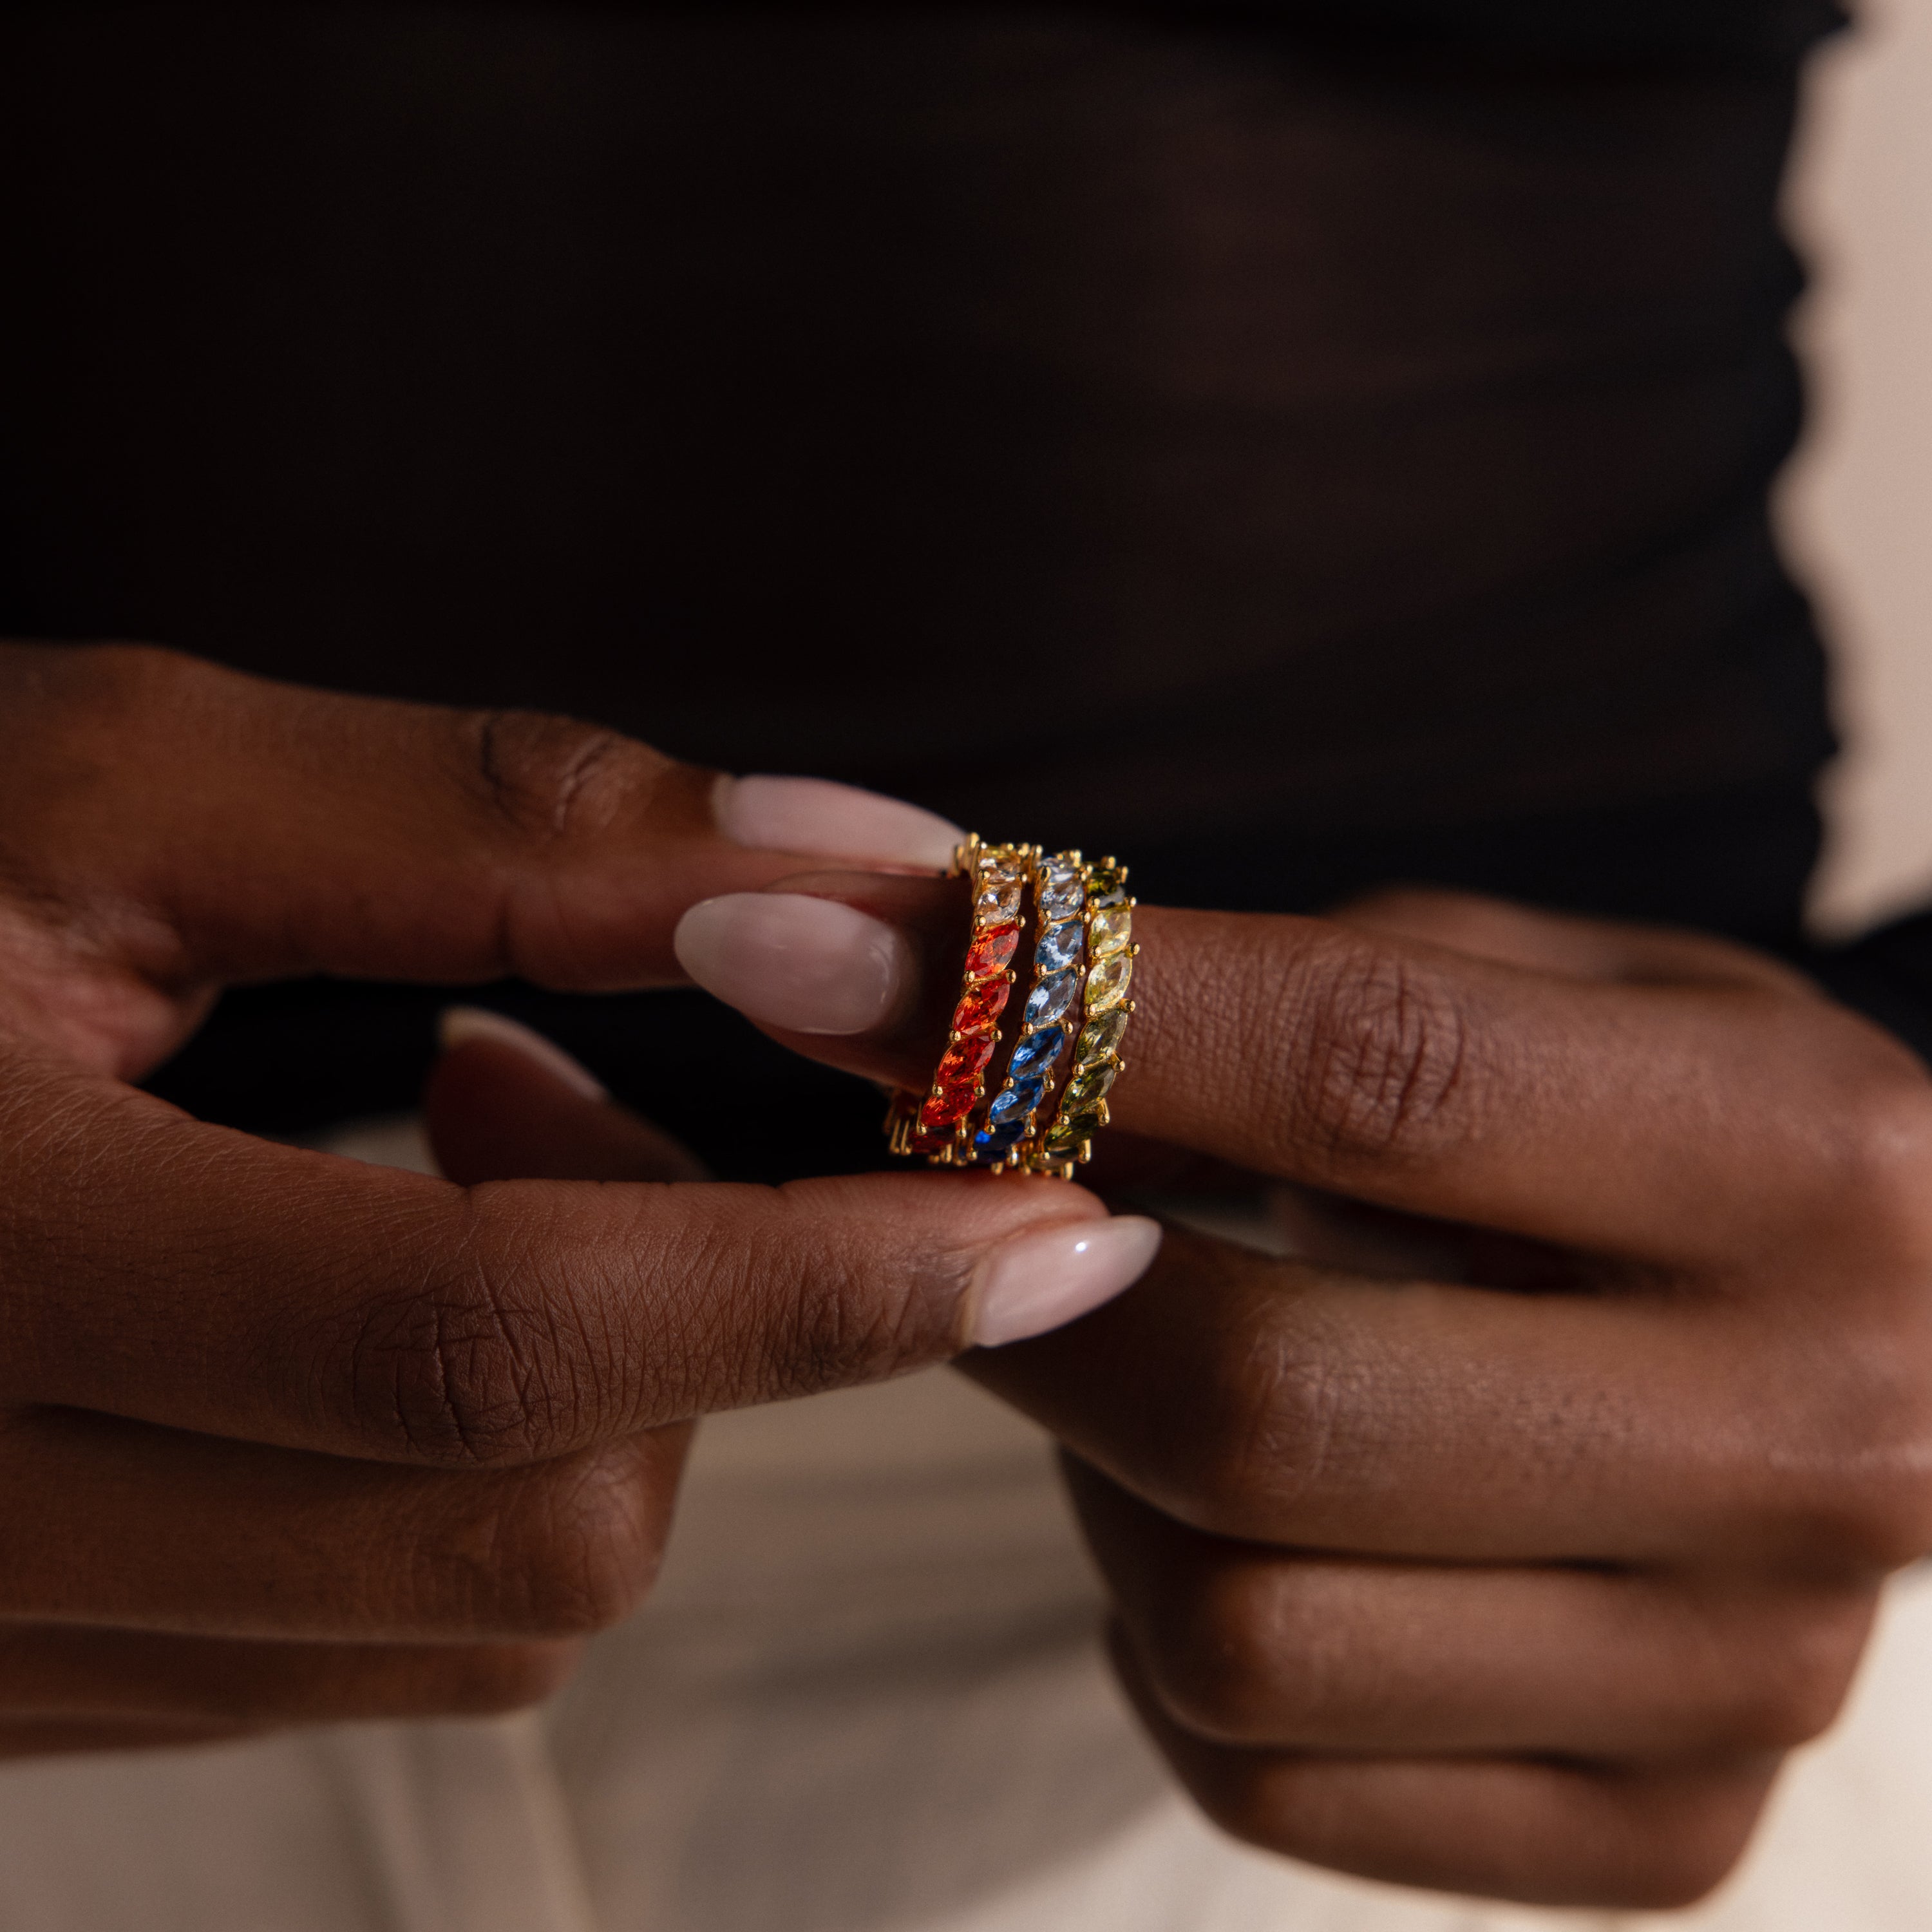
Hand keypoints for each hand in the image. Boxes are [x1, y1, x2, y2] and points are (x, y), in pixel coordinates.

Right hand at [0, 644, 1157, 1754]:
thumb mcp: (118, 782)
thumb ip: (495, 826)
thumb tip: (859, 863)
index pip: (482, 1343)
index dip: (812, 1282)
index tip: (1054, 1217)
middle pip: (523, 1533)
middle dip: (691, 1327)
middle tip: (561, 1089)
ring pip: (476, 1616)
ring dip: (589, 1399)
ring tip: (442, 1162)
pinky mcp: (20, 1675)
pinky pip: (365, 1644)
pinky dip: (469, 1480)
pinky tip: (369, 1295)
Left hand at [675, 874, 1931, 1906]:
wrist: (1894, 1350)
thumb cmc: (1653, 1122)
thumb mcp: (1533, 988)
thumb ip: (1276, 988)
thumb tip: (930, 981)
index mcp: (1804, 1163)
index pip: (1362, 1072)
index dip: (1039, 1006)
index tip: (793, 949)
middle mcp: (1818, 1440)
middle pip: (1263, 1401)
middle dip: (1019, 1294)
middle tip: (948, 1204)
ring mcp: (1747, 1677)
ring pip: (1233, 1621)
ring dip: (1094, 1472)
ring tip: (1137, 1360)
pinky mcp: (1659, 1832)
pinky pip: (1267, 1772)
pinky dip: (1163, 1635)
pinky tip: (1223, 1518)